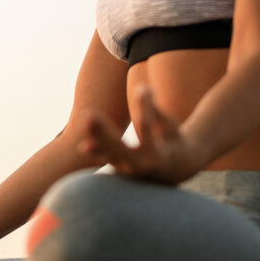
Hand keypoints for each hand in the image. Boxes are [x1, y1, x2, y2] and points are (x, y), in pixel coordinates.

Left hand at [79, 86, 203, 183]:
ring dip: (96, 139)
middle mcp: (143, 166)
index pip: (148, 128)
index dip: (145, 107)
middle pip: (120, 148)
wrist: (176, 170)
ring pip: (110, 154)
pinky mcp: (122, 170)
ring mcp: (130, 171)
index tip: (142, 89)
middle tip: (89, 116)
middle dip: (104, 132)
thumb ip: (156, 111)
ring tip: (83, 121)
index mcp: (159, 154)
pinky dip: (97, 152)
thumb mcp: (170, 127)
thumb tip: (144, 88)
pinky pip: (107, 159)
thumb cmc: (174, 141)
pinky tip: (83, 146)